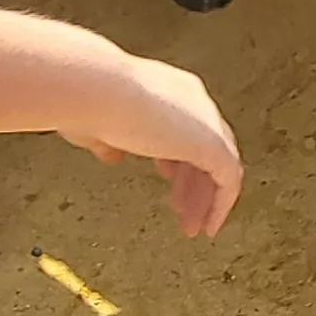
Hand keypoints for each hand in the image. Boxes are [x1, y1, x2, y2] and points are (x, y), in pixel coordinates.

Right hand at [62, 56, 243, 235]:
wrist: (95, 90)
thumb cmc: (87, 103)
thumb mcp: (96, 126)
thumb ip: (109, 141)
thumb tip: (113, 157)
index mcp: (167, 88)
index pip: (184, 125)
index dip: (176, 154)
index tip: (165, 176)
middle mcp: (192, 99)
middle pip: (206, 145)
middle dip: (193, 181)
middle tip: (181, 210)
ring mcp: (205, 119)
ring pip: (220, 164)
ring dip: (204, 197)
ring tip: (190, 226)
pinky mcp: (212, 143)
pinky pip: (228, 179)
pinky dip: (221, 204)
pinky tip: (208, 226)